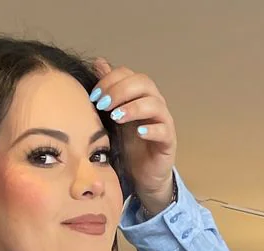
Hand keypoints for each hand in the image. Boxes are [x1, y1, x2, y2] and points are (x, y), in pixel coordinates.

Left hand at [91, 59, 176, 215]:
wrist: (142, 174)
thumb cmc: (129, 144)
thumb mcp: (114, 116)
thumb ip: (109, 90)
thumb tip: (98, 63)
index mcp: (140, 94)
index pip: (128, 74)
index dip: (111, 80)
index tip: (94, 95)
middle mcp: (154, 103)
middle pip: (143, 83)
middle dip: (120, 91)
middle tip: (103, 105)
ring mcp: (163, 121)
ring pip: (154, 104)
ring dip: (133, 108)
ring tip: (116, 118)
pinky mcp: (168, 141)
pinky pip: (164, 130)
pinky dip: (151, 129)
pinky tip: (138, 133)